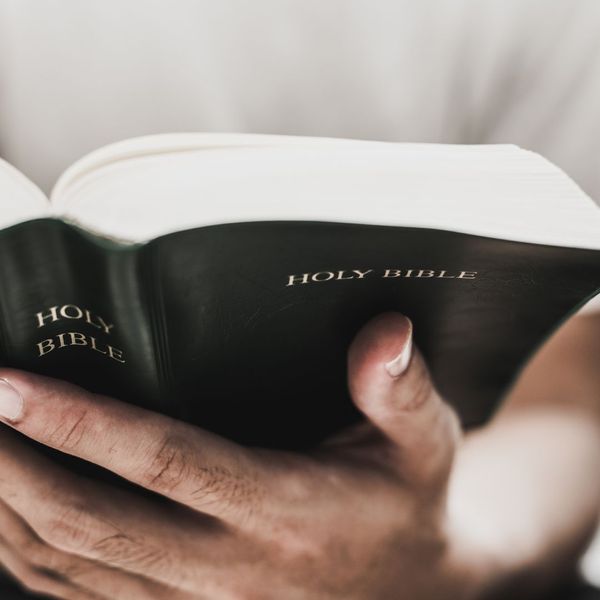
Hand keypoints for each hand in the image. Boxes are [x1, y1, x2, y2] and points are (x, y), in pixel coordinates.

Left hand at [0, 313, 502, 598]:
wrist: (413, 591)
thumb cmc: (408, 500)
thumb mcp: (423, 441)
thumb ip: (399, 388)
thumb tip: (386, 332)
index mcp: (283, 510)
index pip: (165, 462)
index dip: (82, 423)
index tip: (11, 381)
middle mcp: (227, 567)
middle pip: (92, 521)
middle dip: (15, 463)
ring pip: (70, 567)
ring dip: (10, 508)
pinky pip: (79, 598)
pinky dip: (27, 557)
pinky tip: (9, 513)